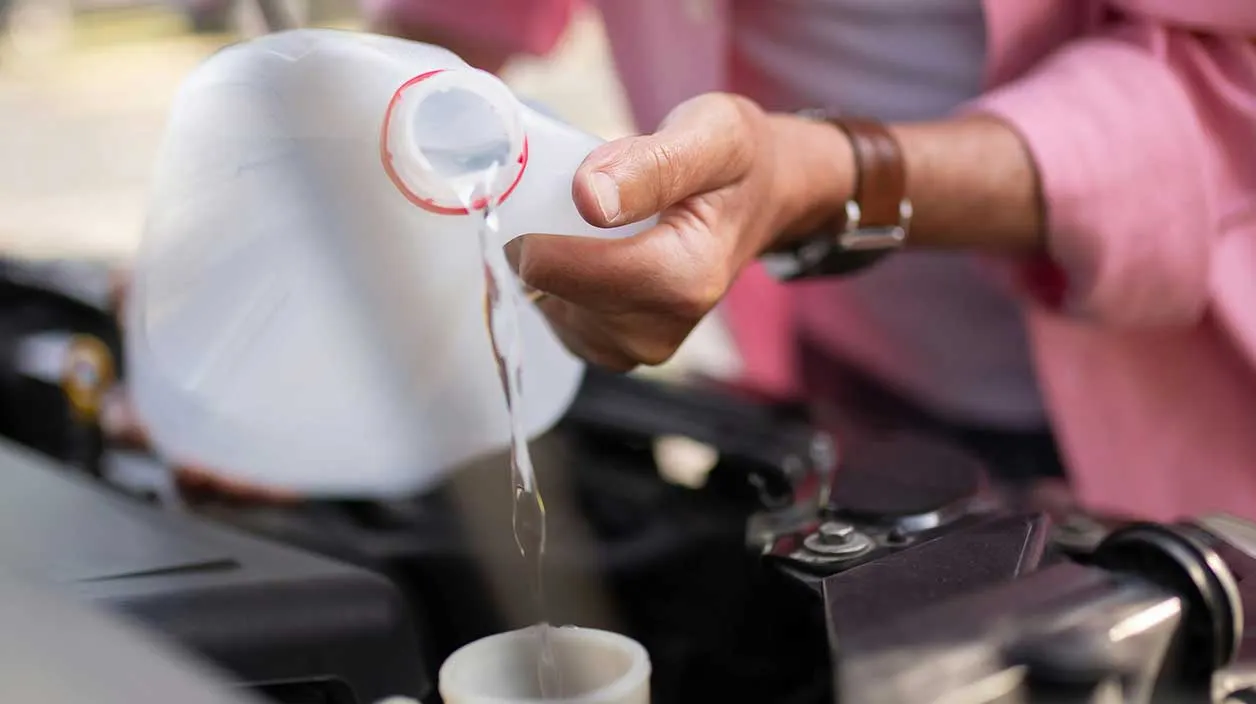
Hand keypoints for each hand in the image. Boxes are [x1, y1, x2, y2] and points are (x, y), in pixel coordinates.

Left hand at [508, 93, 853, 371]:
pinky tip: (599, 250)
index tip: (565, 180)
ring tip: (605, 222)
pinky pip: (555, 311)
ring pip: (543, 298)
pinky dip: (563, 276)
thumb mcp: (712, 133)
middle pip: (545, 283)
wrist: (766, 201)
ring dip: (556, 253)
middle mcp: (655, 329)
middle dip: (550, 232)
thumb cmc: (739, 163)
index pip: (554, 267)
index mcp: (681, 279)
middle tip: (593, 194)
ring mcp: (633, 348)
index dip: (537, 218)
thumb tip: (589, 198)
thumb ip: (652, 164)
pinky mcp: (615, 351)